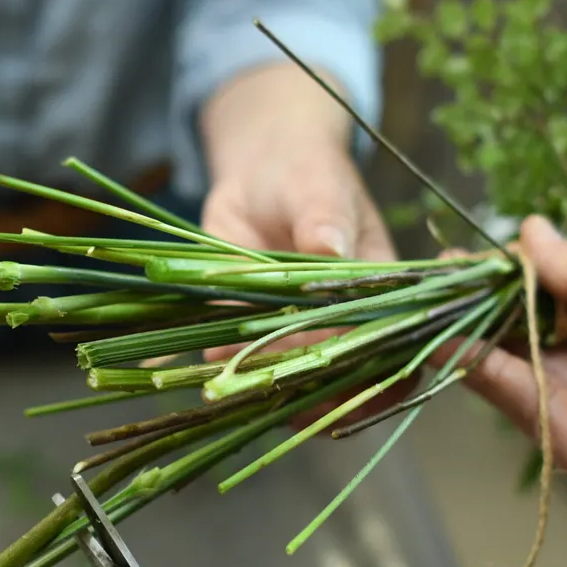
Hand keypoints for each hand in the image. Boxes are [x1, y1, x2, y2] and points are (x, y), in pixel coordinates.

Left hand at [195, 65, 399, 425]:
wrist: (262, 168)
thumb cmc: (307, 174)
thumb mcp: (320, 188)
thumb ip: (325, 219)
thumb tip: (328, 248)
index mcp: (378, 300)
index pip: (392, 357)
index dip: (378, 382)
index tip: (352, 388)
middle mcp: (338, 328)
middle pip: (337, 387)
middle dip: (310, 398)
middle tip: (276, 390)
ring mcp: (291, 334)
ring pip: (282, 384)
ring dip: (256, 390)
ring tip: (225, 386)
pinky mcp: (246, 327)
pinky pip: (230, 359)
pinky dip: (206, 367)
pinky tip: (174, 368)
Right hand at [460, 216, 566, 515]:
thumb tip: (528, 233)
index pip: (556, 321)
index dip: (511, 294)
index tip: (465, 263)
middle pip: (532, 355)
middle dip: (484, 318)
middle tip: (435, 280)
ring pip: (524, 386)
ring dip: (478, 346)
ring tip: (433, 304)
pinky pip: (538, 415)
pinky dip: (496, 380)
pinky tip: (461, 345)